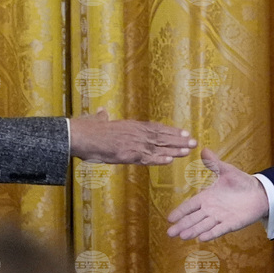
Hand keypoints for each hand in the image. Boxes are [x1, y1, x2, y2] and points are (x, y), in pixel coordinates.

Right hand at [70, 109, 195, 164]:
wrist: (79, 135)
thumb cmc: (86, 129)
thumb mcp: (98, 121)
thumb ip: (103, 117)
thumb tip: (102, 112)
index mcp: (130, 125)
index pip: (155, 128)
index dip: (170, 131)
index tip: (184, 132)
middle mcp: (135, 133)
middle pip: (161, 136)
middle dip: (179, 140)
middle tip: (194, 141)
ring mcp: (132, 143)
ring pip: (158, 147)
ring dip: (174, 149)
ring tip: (189, 150)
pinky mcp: (127, 154)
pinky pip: (146, 158)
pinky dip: (159, 159)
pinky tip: (171, 160)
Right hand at [167, 148, 268, 240]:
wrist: (259, 193)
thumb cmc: (241, 182)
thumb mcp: (227, 171)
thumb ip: (214, 163)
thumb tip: (204, 149)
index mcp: (207, 197)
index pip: (190, 205)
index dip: (180, 211)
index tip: (169, 218)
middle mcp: (211, 209)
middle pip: (193, 218)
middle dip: (182, 225)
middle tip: (170, 233)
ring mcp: (220, 217)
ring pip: (204, 225)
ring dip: (194, 231)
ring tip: (183, 236)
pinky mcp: (231, 224)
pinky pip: (219, 230)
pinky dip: (211, 234)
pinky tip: (202, 238)